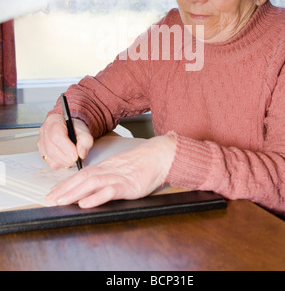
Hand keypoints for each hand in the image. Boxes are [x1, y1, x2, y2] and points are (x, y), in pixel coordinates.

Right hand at [38, 114, 93, 168]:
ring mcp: (42, 143)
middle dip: (67, 158)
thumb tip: (81, 153)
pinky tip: (68, 160)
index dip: (66, 148)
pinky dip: (62, 164)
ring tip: (74, 158)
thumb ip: (86, 140)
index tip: (76, 156)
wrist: (71, 130)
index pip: (56, 136)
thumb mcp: (84, 131)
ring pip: (51, 158)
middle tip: (78, 159)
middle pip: (52, 149)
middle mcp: (44, 131)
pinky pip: (51, 163)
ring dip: (65, 162)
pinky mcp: (43, 153)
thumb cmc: (75, 128)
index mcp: (53, 120)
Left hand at [46, 133, 176, 208]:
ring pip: (91, 184)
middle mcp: (108, 170)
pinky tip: (85, 203)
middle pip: (82, 178)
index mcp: (106, 166)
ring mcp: (118, 177)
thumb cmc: (142, 163)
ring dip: (74, 193)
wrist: (160, 155)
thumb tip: (93, 188)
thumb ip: (107, 176)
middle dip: (64, 189)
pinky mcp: (128, 185)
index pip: (81, 174)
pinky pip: (109, 191)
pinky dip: (96, 197)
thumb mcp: (121, 168)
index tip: (53, 191)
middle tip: (49, 199)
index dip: (66, 183)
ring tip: (61, 201)